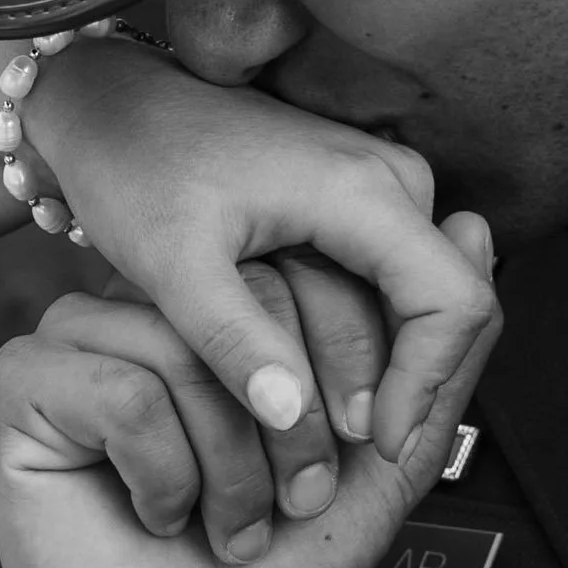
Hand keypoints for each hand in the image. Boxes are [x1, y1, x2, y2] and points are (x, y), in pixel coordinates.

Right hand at [0, 216, 501, 567]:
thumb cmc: (280, 563)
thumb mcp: (383, 461)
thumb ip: (435, 355)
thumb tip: (477, 224)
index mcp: (233, 304)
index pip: (307, 273)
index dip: (345, 372)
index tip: (344, 463)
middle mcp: (155, 301)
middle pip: (249, 304)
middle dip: (294, 430)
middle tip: (285, 508)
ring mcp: (83, 332)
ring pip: (184, 348)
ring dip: (229, 465)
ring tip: (224, 526)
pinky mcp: (24, 379)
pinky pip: (119, 389)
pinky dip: (161, 473)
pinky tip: (156, 513)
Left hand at [18, 36, 495, 466]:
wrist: (114, 106)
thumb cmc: (136, 168)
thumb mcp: (170, 264)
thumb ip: (232, 340)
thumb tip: (292, 416)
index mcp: (361, 189)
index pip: (453, 301)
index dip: (427, 383)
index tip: (377, 447)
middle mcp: (392, 180)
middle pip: (445, 306)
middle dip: (404, 389)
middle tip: (337, 461)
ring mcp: (381, 186)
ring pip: (419, 300)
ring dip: (382, 371)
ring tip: (315, 438)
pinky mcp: (361, 200)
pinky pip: (390, 282)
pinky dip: (364, 342)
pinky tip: (309, 389)